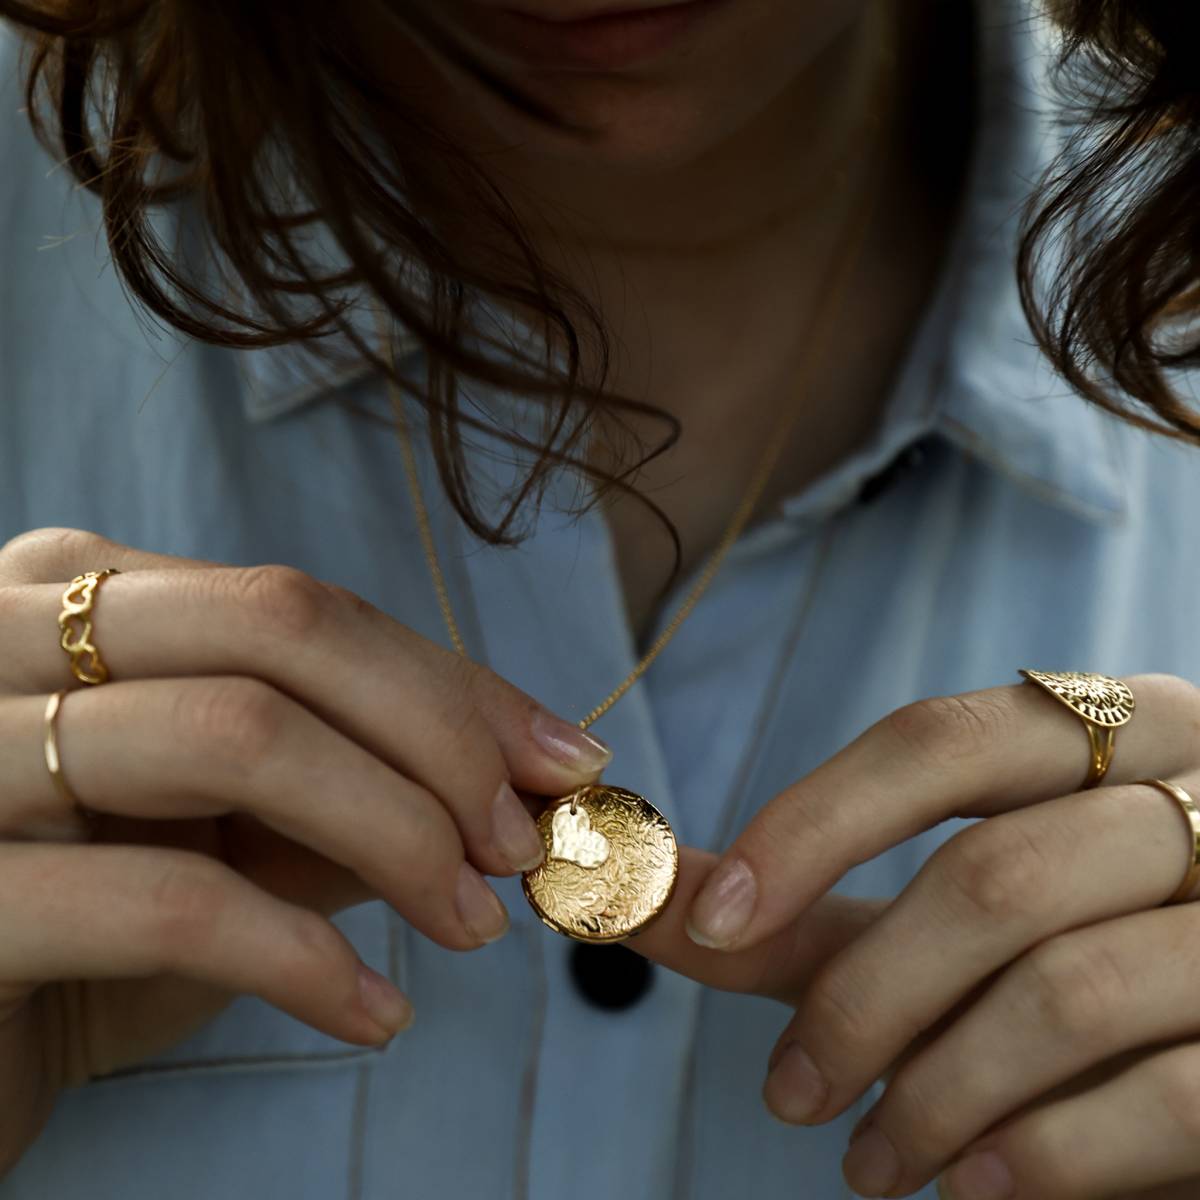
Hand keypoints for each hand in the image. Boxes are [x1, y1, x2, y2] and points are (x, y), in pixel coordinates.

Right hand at [0, 527, 609, 1172]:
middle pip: (278, 629)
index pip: (302, 608)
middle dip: (437, 736)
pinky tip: (376, 1016)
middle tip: (519, 844)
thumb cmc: (93, 925)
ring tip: (468, 924)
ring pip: (234, 735)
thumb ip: (350, 785)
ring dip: (396, 834)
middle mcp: (1, 635)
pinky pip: (170, 901)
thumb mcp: (229, 835)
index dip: (451, 683)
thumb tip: (518, 777)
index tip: (561, 761)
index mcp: (72, 595)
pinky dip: (307, 960)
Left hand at [638, 674, 1199, 1198]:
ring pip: (1067, 991)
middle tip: (789, 1093)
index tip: (711, 920)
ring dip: (934, 1093)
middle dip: (865, 999)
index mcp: (1110, 731)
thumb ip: (809, 907)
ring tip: (869, 1162)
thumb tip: (645, 894)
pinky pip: (1165, 1098)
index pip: (940, 741)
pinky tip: (969, 1184)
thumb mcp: (945, 920)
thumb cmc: (1068, 958)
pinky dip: (1043, 1155)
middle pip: (995, 878)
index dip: (813, 823)